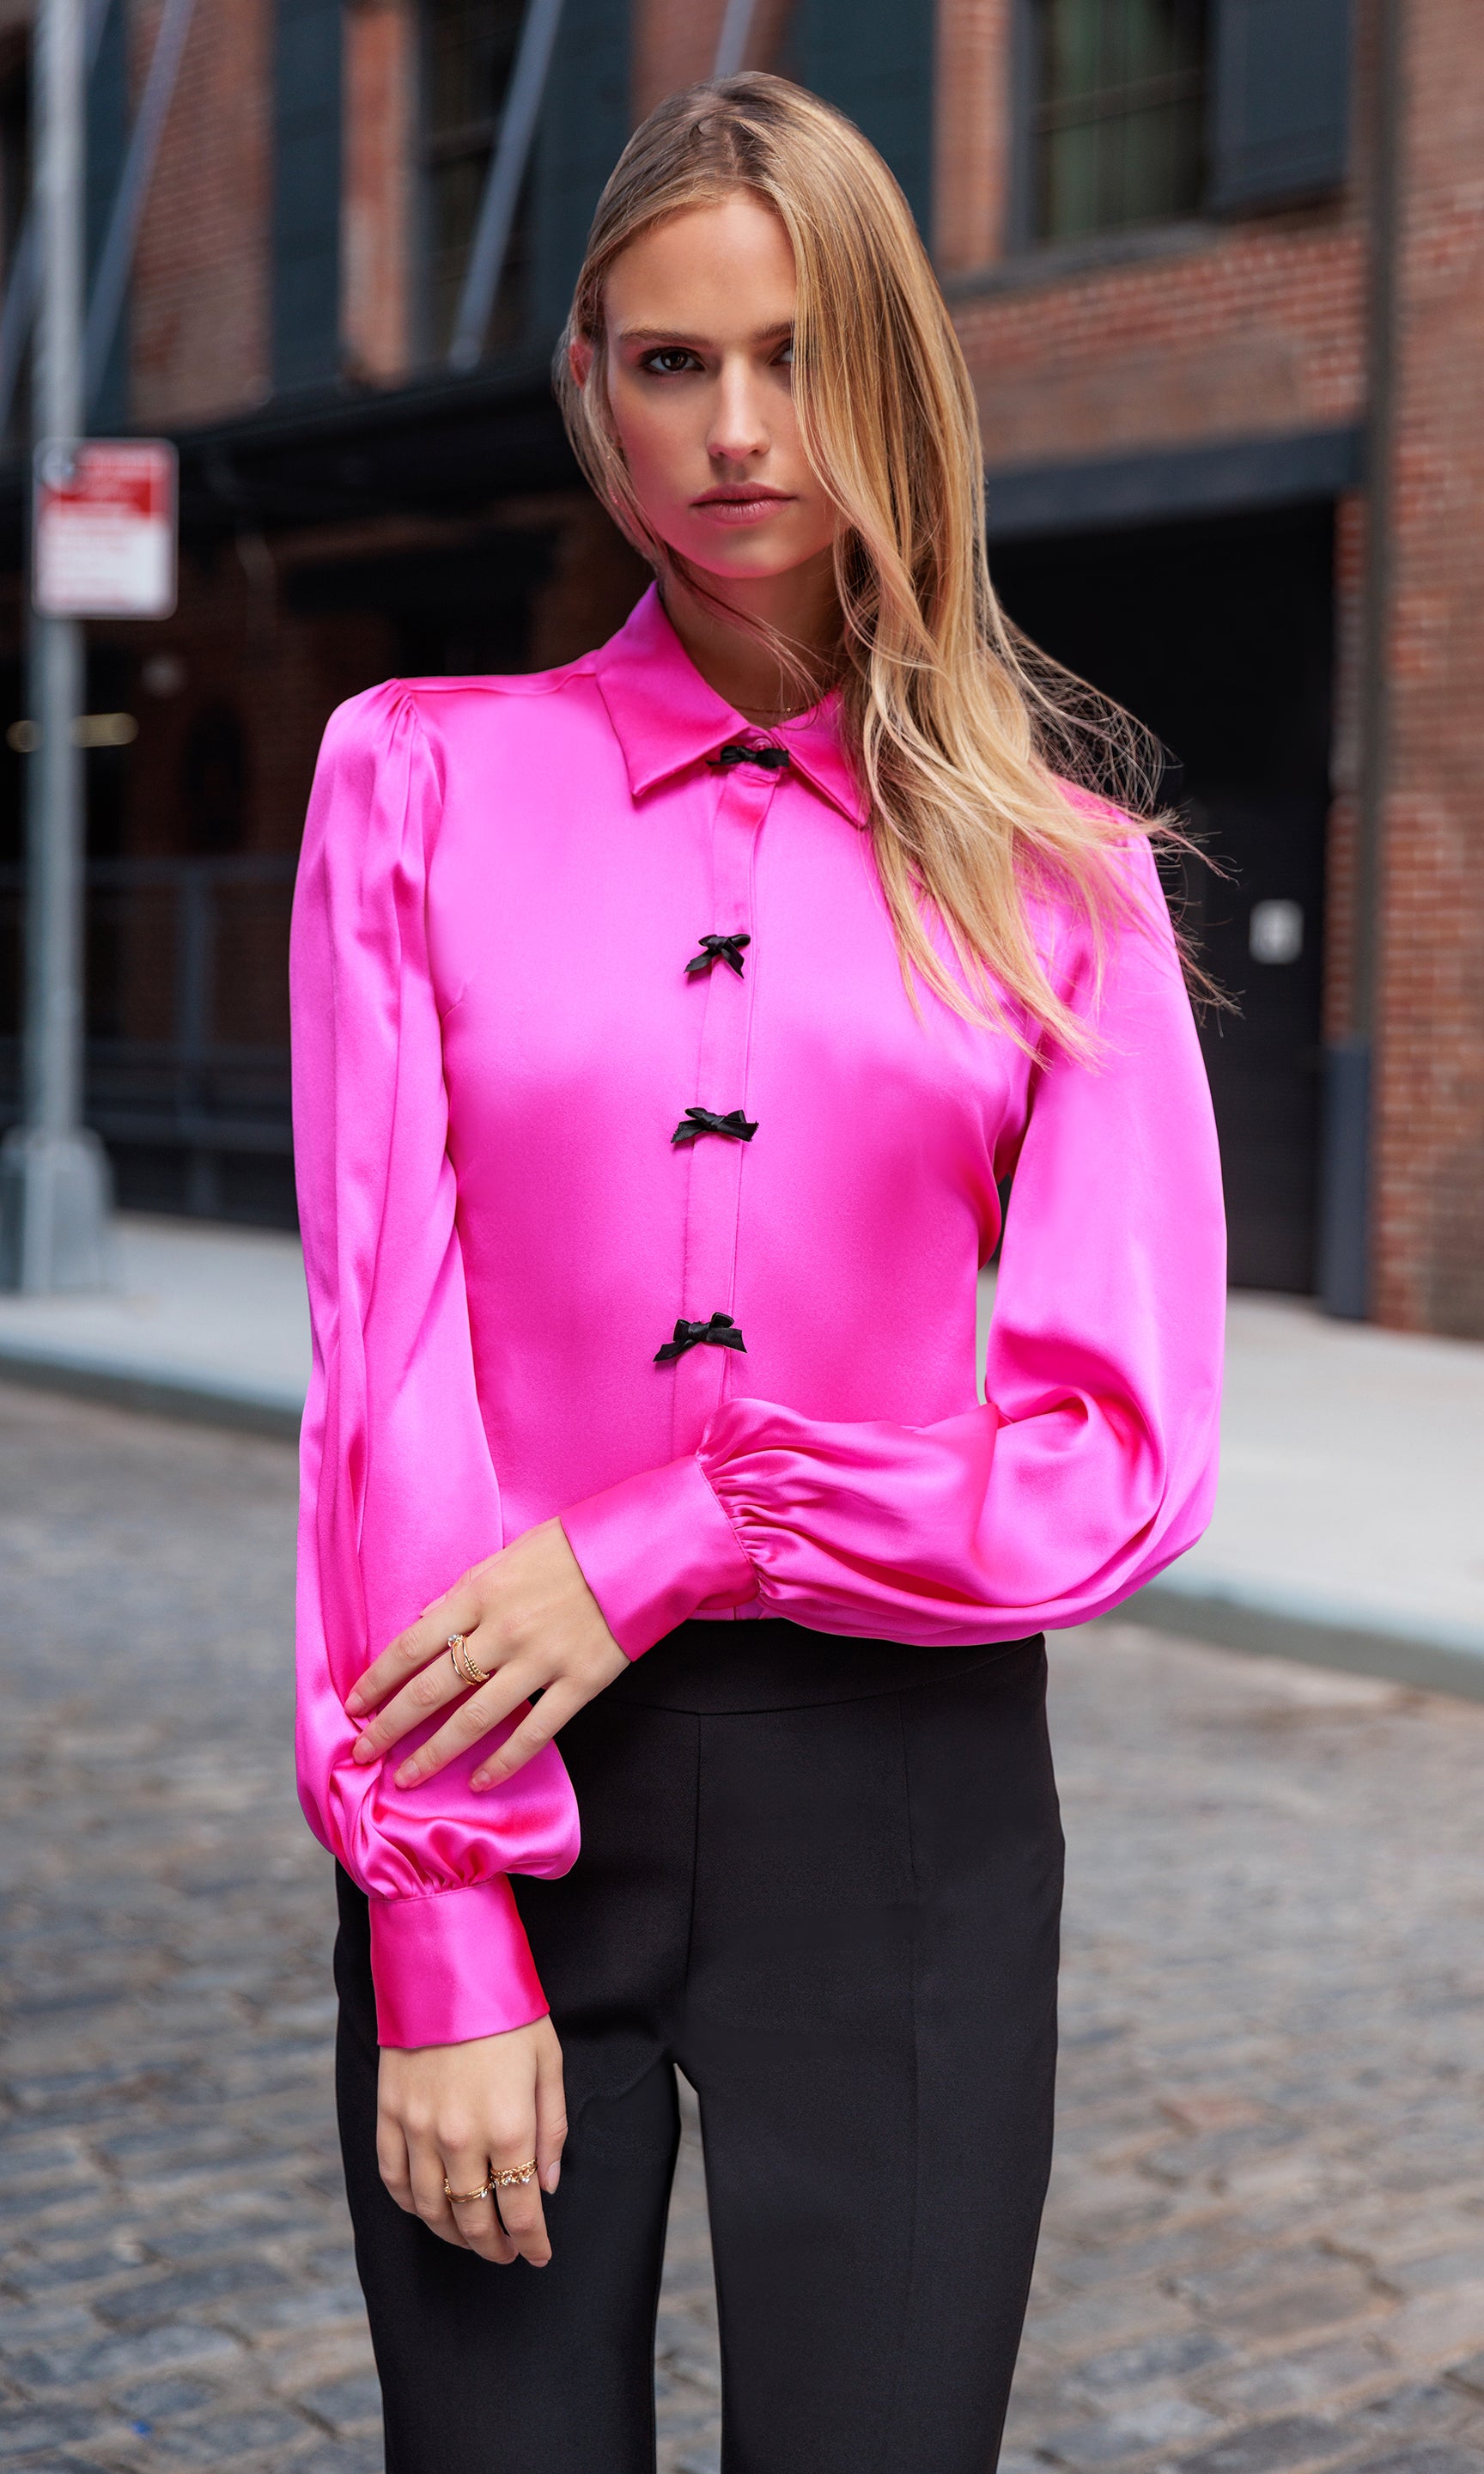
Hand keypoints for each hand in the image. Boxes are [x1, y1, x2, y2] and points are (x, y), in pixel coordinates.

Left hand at [346, 1518, 628, 1790]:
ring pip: (474, 1719)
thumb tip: (421, 1624)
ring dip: (434, 1753)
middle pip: (433, 1688)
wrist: (640, 1549)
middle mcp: (504, 1630)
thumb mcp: (506, 1556)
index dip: (378, 1680)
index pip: (413, 1645)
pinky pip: (534, 1732)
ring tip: (406, 1778)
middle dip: (391, 1725)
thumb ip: (463, 1593)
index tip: (354, 1706)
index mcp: (480, 1593)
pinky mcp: (580, 1682)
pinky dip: (502, 1762)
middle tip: (362, 1754)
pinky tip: (479, 1782)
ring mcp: (542, 1660)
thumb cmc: (570, 1549)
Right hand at [378, 2017, 565, 2265]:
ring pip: (430, 2209)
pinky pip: (393, 2178)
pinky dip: (409, 2203)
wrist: (448, 1965)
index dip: (531, 2241)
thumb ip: (551, 2128)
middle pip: (474, 2219)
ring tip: (470, 2237)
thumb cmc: (507, 2012)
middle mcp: (460, 2138)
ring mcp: (418, 2128)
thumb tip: (548, 2184)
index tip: (538, 2254)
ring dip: (452, 2234)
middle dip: (494, 2246)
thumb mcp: (549, 2063)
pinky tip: (427, 2208)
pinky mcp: (388, 2113)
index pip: (520, 2209)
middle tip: (506, 2253)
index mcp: (508, 2127)